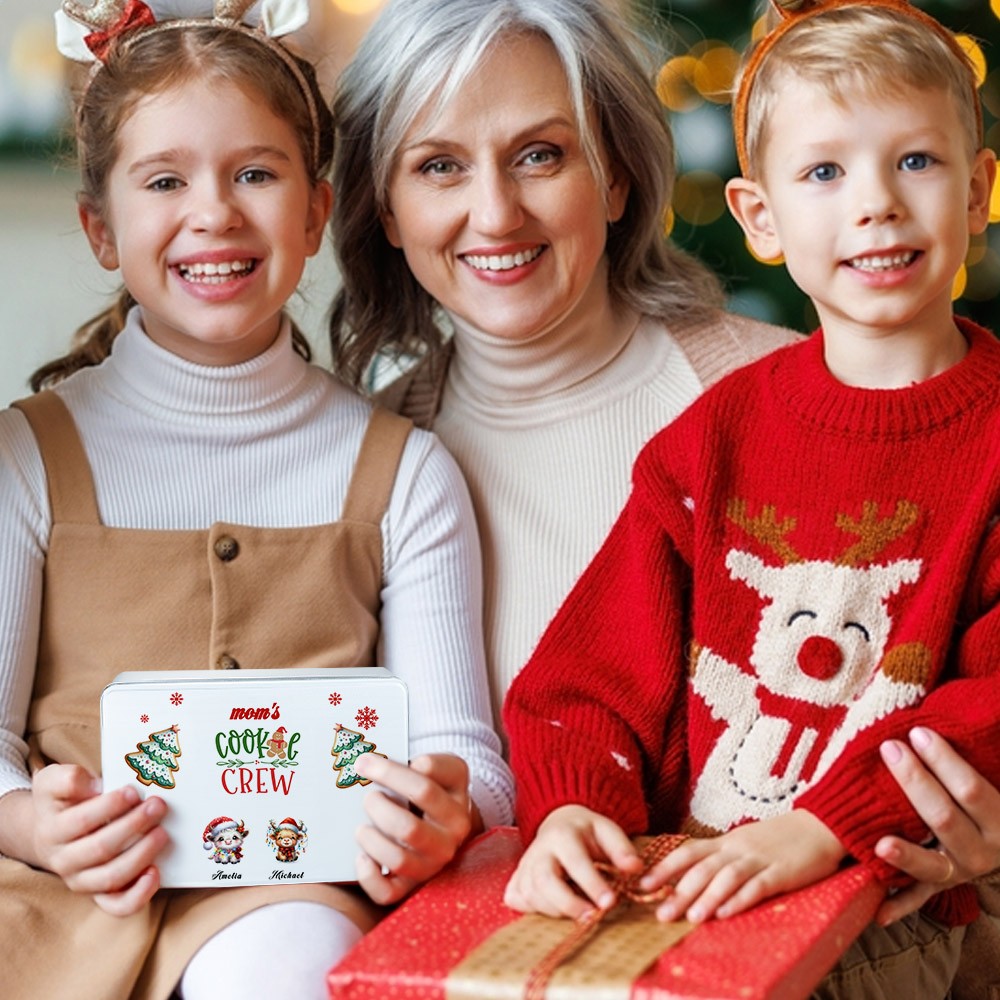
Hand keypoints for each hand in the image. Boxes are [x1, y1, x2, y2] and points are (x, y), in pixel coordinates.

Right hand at [4, 764, 167, 915]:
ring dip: (141, 855)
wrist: (51, 830)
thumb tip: (95, 786)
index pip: (81, 821)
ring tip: (161, 833)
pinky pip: (118, 905)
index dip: (109, 807)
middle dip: (133, 826)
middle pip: (100, 849)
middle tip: (157, 806)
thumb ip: (68, 779)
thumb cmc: (62, 801)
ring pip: (111, 877)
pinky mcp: (100, 894)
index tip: (132, 792)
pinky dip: (138, 894)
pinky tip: (155, 873)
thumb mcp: (54, 781)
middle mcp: (65, 861)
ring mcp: (83, 881)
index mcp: (53, 831)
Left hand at [354, 753, 473, 904]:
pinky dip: (369, 877)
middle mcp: (451, 836)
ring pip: (398, 861)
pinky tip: (361, 857)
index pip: (424, 786)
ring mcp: (433, 863)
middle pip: (408, 828)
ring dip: (372, 842)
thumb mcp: (445, 769)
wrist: (449, 825)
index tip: (364, 762)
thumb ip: (431, 763)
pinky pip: (389, 892)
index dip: (390, 773)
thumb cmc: (436, 791)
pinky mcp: (413, 885)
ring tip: (362, 828)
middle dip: (378, 810)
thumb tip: (406, 766)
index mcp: (457, 801)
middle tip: (367, 797)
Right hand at [503, 804, 641, 919]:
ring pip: (531, 894)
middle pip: (544, 881)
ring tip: (578, 912)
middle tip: (591, 917)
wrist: (559, 821)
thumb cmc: (587, 831)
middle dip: (567, 904)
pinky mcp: (516, 877)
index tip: (609, 903)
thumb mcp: (607, 830)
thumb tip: (635, 869)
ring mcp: (525, 864)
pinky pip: (517, 898)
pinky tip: (552, 907)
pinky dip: (533, 909)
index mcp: (562, 834)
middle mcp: (539, 849)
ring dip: (554, 910)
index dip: (592, 884)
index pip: (575, 862)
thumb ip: (621, 848)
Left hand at [645, 811, 844, 922]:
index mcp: (725, 842)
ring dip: (707, 897)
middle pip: (702, 868)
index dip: (664, 868)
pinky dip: (740, 899)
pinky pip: (758, 885)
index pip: (687, 852)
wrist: (820, 826)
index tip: (642, 886)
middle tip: (660, 913)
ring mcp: (759, 859)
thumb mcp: (743, 843)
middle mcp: (737, 848)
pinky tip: (726, 913)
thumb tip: (688, 878)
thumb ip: (719, 858)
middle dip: (679, 891)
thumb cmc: (778, 839)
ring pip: (727, 877)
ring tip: (690, 917)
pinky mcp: (782, 872)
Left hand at [875, 727, 999, 924]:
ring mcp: (961, 872)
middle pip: (943, 817)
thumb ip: (983, 757)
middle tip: (889, 749)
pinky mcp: (942, 886)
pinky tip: (879, 913)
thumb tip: (974, 717)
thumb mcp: (995, 779)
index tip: (918, 732)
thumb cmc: (991, 802)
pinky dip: (900, 906)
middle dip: (915, 781)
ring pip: (932, 864)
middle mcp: (984, 851)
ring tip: (881, 844)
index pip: (971, 788)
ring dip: (906, 855)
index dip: (945, 760)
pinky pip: (919, 899)